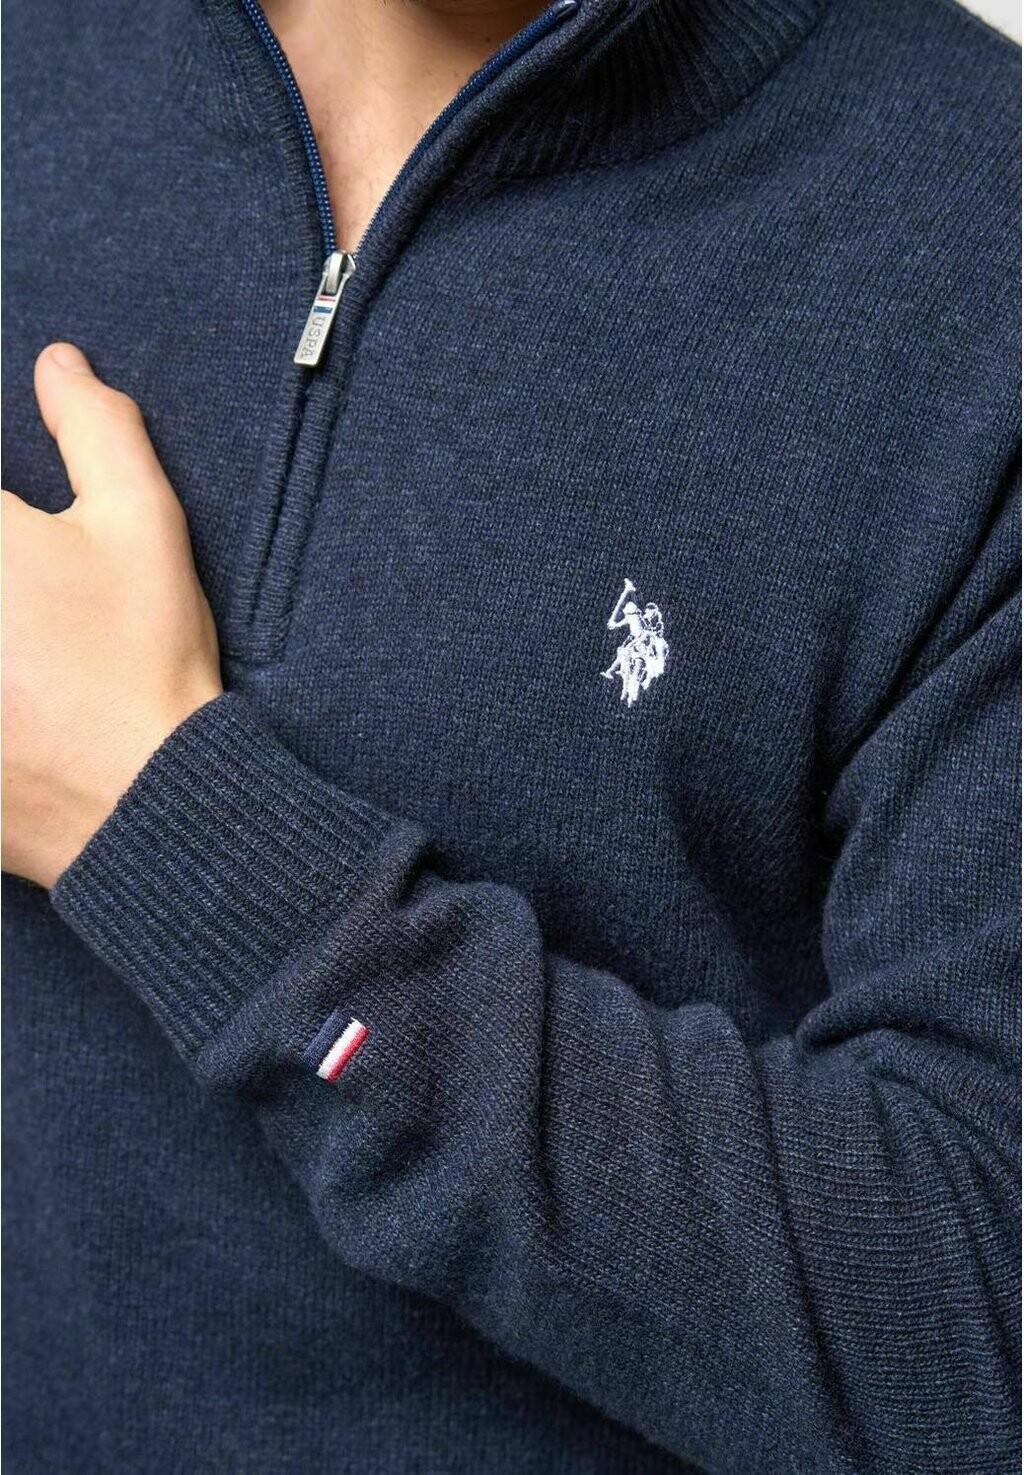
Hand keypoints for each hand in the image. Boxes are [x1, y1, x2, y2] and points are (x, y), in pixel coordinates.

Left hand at [2, 343, 222, 888]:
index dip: (6, 520)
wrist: (137, 803)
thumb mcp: (140, 527)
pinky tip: (14, 684)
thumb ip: (96, 428)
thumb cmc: (142, 663)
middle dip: (8, 580)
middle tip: (34, 600)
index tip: (22, 536)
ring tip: (25, 639)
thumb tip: (61, 364)